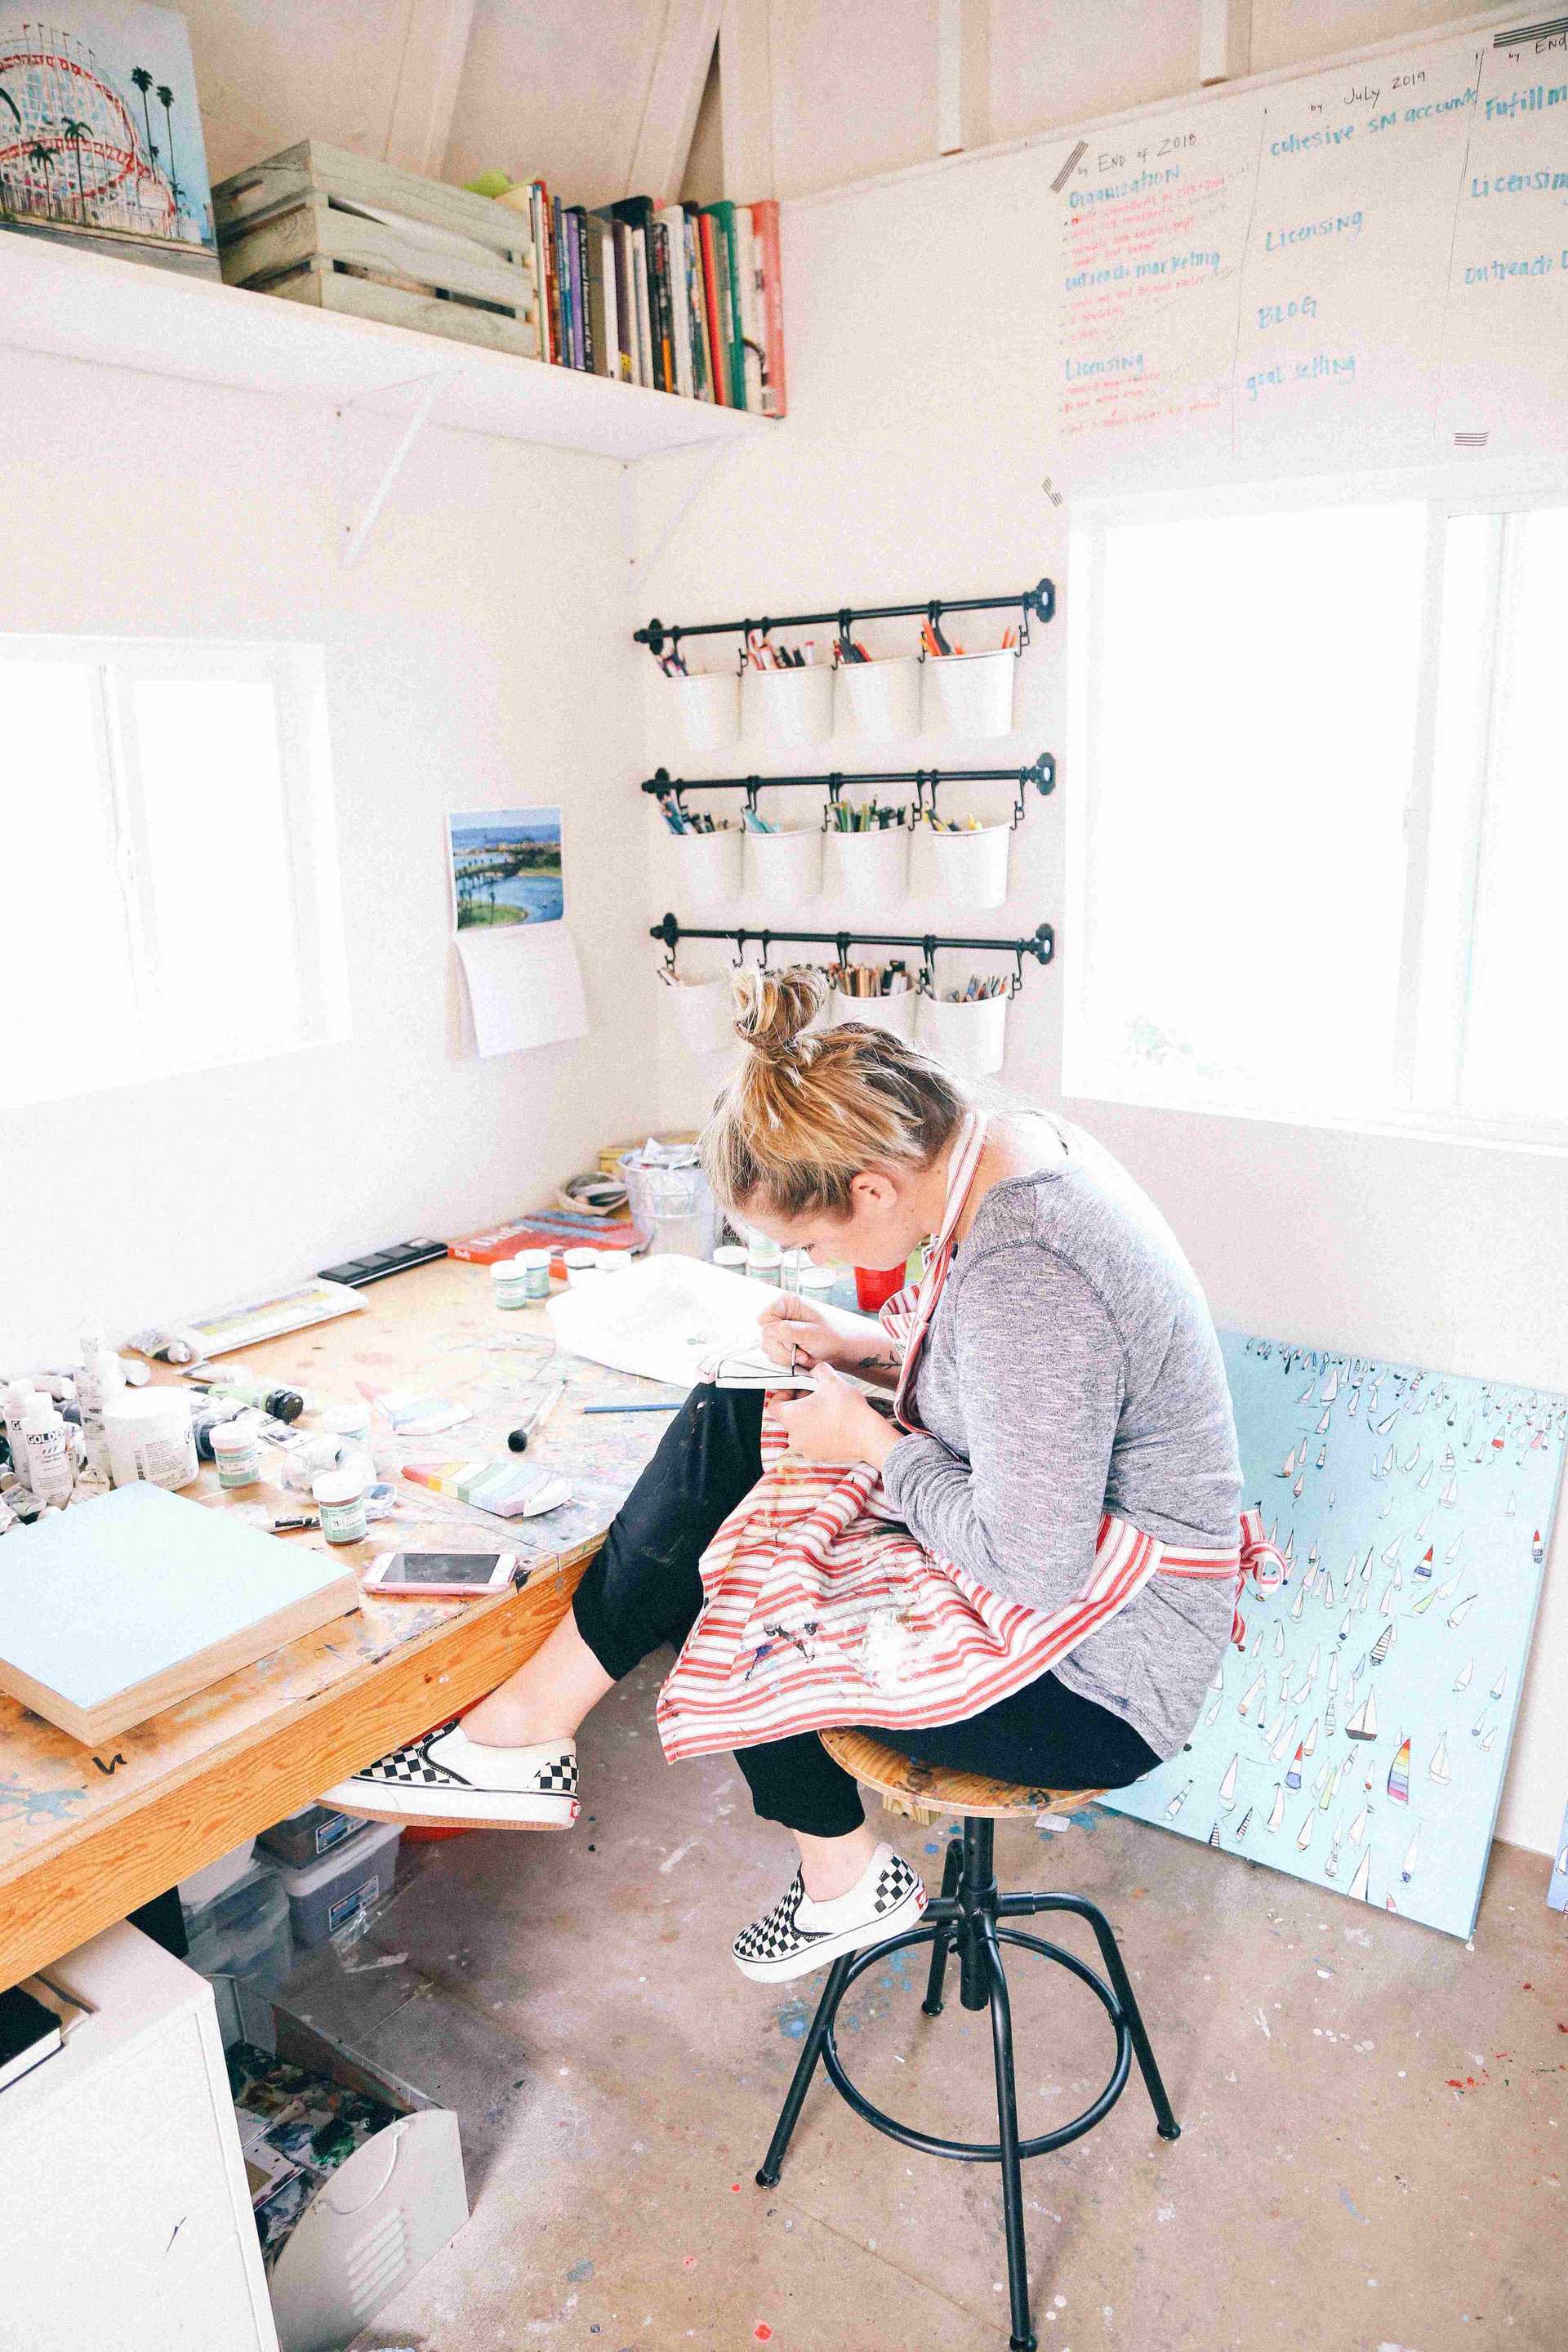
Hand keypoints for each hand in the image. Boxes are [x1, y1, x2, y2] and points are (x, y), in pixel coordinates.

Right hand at [755, 1293, 902, 1381]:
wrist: (843, 1349)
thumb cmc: (833, 1336)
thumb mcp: (812, 1333)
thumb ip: (789, 1331)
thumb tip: (769, 1330)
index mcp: (787, 1303)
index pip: (764, 1319)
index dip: (775, 1333)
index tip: (793, 1341)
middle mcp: (781, 1314)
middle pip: (765, 1336)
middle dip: (784, 1350)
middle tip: (803, 1352)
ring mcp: (780, 1329)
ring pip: (768, 1348)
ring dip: (786, 1357)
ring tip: (806, 1355)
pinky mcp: (782, 1342)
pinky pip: (774, 1355)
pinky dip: (788, 1361)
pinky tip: (803, 1358)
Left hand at [772, 1364, 899, 1469]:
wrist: (869, 1437)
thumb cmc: (848, 1409)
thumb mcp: (832, 1380)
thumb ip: (818, 1370)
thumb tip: (815, 1368)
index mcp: (790, 1417)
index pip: (774, 1405)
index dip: (783, 1394)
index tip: (797, 1389)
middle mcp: (794, 1436)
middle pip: (789, 1417)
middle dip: (799, 1405)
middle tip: (816, 1396)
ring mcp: (806, 1449)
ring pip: (801, 1430)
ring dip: (809, 1419)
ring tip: (827, 1410)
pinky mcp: (818, 1457)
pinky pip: (812, 1442)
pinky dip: (818, 1433)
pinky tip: (834, 1425)